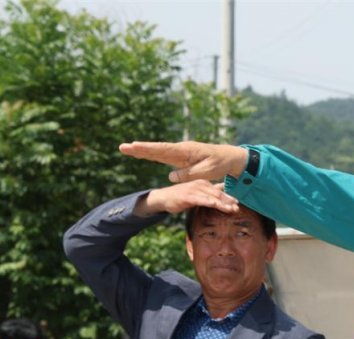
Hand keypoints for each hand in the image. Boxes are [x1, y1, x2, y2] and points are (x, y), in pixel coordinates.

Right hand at [119, 141, 248, 182]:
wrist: (230, 157)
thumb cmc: (221, 163)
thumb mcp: (207, 171)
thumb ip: (189, 174)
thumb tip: (171, 176)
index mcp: (186, 151)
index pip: (163, 150)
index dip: (148, 149)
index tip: (133, 147)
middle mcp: (180, 150)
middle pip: (157, 149)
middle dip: (140, 148)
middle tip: (123, 147)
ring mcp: (181, 153)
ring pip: (159, 151)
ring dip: (143, 150)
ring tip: (127, 149)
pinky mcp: (182, 157)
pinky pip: (165, 155)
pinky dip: (153, 153)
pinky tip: (143, 153)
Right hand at [136, 180, 238, 215]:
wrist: (164, 198)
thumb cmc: (182, 196)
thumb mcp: (198, 194)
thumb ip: (209, 193)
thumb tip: (222, 190)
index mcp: (203, 183)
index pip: (219, 191)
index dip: (229, 197)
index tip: (238, 203)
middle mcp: (200, 185)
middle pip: (217, 194)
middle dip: (228, 201)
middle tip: (237, 208)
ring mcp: (193, 190)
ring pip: (211, 197)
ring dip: (221, 203)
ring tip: (230, 209)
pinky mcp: (187, 196)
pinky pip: (200, 199)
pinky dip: (207, 201)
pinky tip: (214, 204)